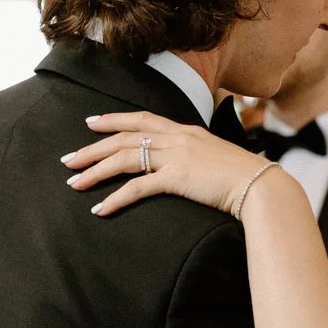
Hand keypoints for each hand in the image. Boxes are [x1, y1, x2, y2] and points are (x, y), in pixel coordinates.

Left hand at [64, 111, 271, 217]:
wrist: (260, 185)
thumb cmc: (242, 176)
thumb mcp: (215, 156)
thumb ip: (195, 155)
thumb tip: (184, 164)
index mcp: (184, 130)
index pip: (141, 119)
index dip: (113, 120)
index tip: (91, 124)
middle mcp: (176, 138)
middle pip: (124, 138)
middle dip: (92, 149)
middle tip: (68, 160)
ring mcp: (176, 156)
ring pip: (124, 159)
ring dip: (95, 172)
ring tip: (74, 184)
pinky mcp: (177, 178)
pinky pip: (138, 187)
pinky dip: (116, 199)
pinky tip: (100, 209)